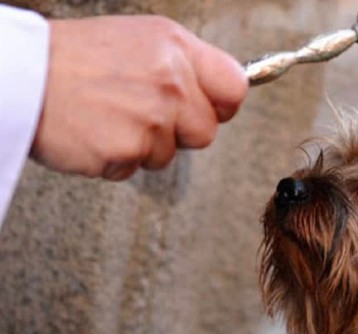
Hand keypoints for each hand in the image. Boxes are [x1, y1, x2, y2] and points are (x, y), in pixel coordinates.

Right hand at [32, 15, 247, 179]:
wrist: (22, 75)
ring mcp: (150, 119)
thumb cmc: (77, 58)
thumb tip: (218, 92)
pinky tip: (96, 133)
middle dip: (179, 132)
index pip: (234, 88)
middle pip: (206, 132)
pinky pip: (136, 168)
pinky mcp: (126, 150)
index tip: (209, 109)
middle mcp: (170, 83)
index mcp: (177, 49)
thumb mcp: (141, 40)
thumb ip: (184, 65)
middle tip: (143, 114)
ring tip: (110, 117)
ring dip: (144, 146)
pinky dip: (117, 159)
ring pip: (169, 155)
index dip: (222, 105)